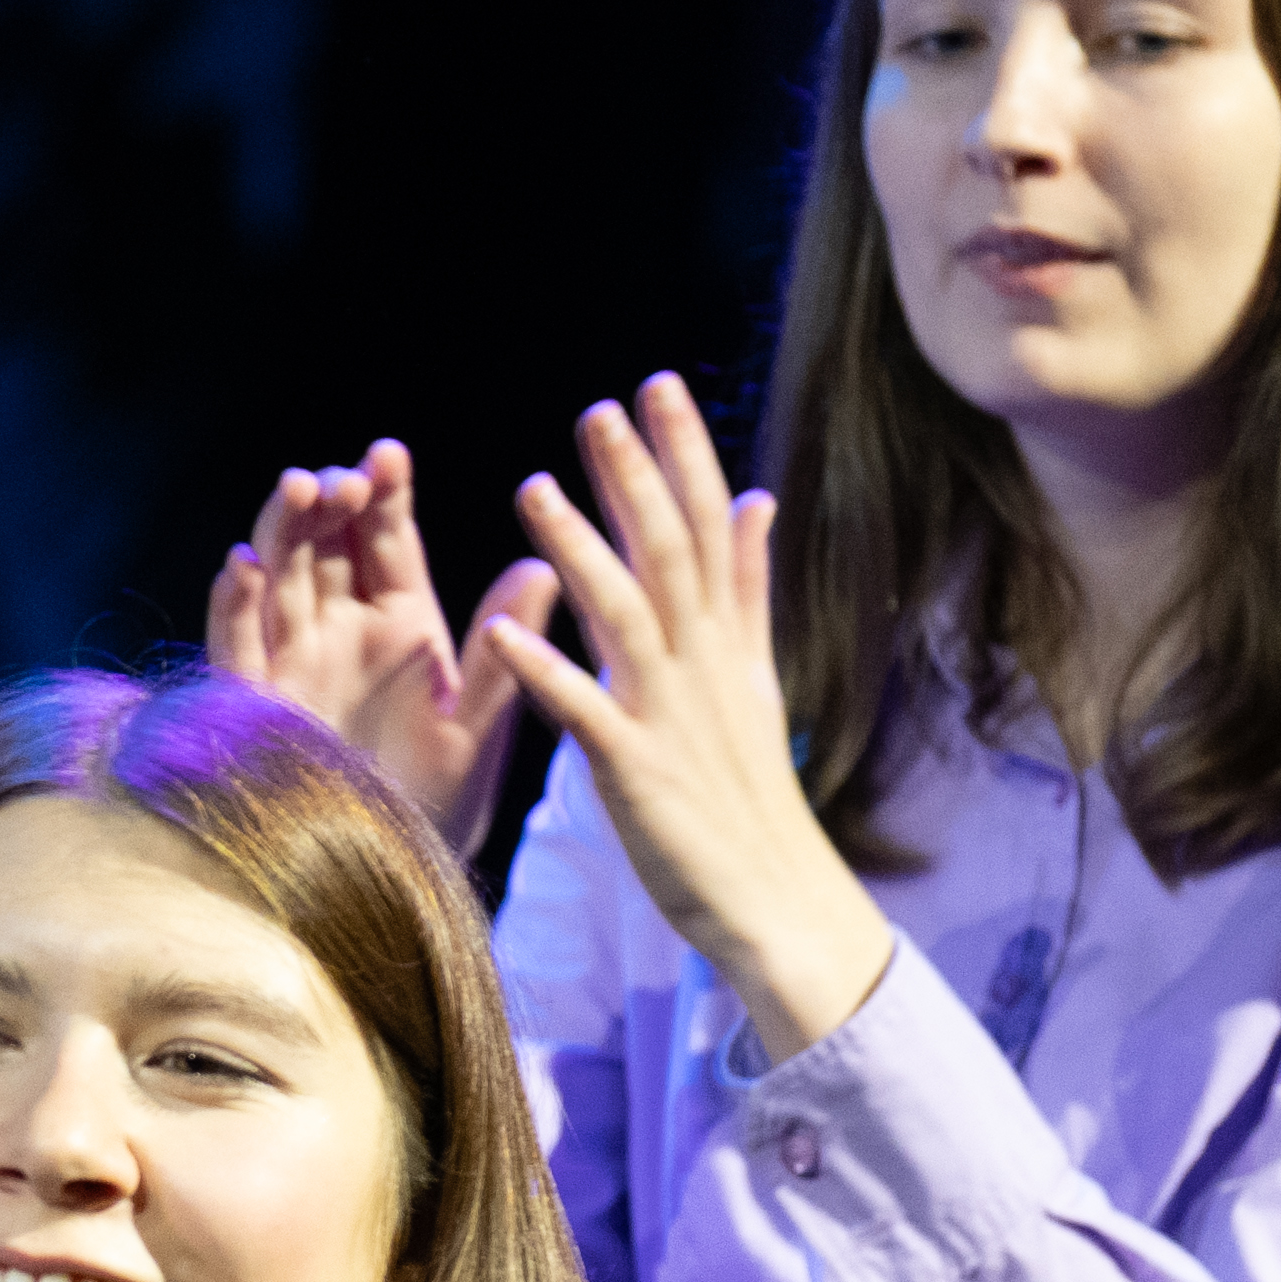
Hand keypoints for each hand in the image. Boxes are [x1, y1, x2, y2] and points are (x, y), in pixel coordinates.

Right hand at [204, 438, 561, 851]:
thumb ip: (504, 646)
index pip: (385, 540)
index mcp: (398, 624)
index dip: (384, 494)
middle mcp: (339, 632)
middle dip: (328, 501)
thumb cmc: (439, 804)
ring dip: (280, 531)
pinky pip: (236, 644)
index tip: (388, 454)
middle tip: (344, 476)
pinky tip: (244, 567)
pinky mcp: (255, 702)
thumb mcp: (479, 723)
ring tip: (299, 489)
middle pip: (323, 544)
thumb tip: (545, 567)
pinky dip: (236, 604)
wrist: (390, 876)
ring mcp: (292, 662)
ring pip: (276, 578)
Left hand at [487, 375, 901, 1064]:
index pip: (707, 526)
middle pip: (668, 554)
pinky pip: (584, 712)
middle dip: (634, 480)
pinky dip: (547, 671)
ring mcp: (669, 716)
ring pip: (624, 617)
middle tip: (598, 408)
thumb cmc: (748, 790)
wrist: (774, 896)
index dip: (682, 454)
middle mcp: (703, 665)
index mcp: (727, 640)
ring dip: (580, 551)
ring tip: (533, 489)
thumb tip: (756, 496)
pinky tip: (506, 630)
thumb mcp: (755, 675)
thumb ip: (748, 585)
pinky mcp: (634, 772)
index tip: (655, 385)